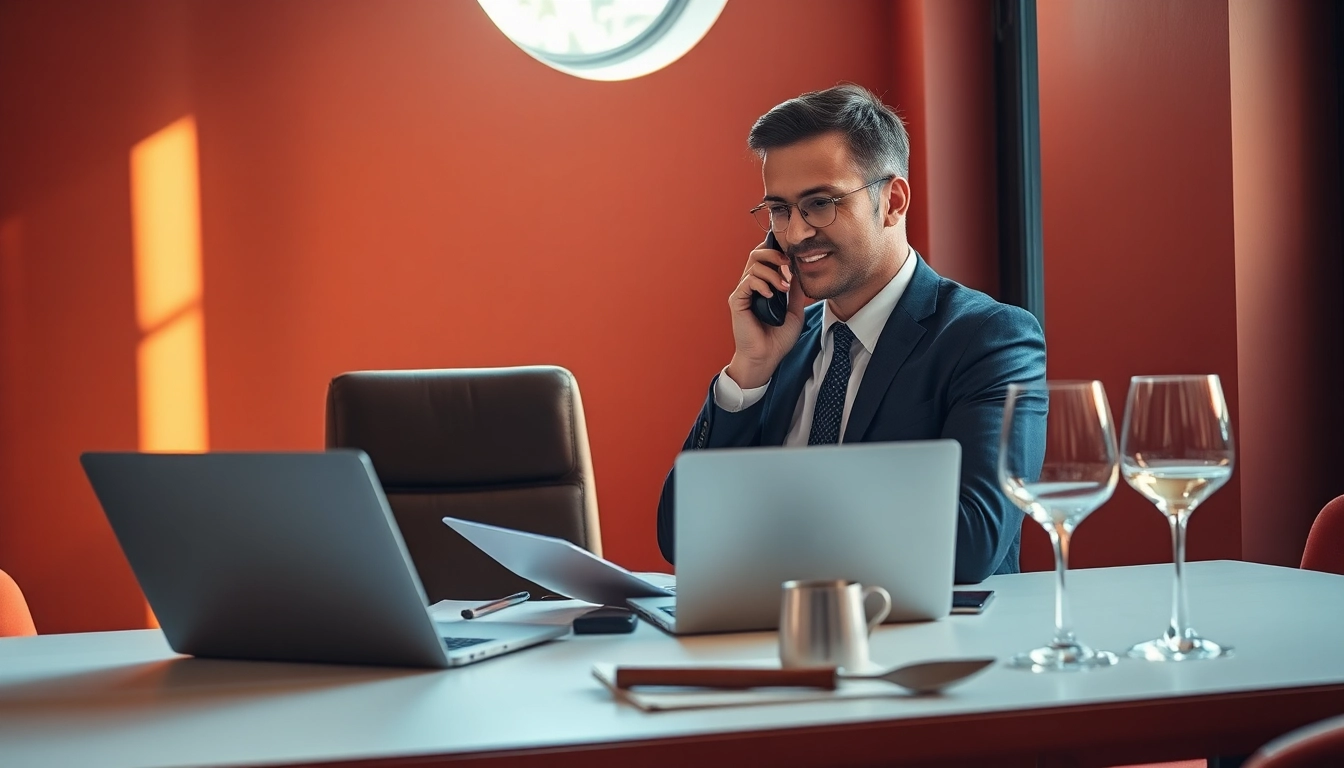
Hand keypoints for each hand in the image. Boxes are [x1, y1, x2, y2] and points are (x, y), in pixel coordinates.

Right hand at [725, 239, 807, 388]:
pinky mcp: (737, 300)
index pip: (766, 258)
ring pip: (754, 265)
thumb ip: (796, 290)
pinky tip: (770, 295)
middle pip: (756, 254)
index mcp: (764, 286)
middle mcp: (752, 286)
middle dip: (774, 253)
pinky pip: (747, 281)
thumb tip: (801, 270)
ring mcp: (744, 292)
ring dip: (773, 273)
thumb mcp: (795, 310)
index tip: (792, 256)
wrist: (767, 356)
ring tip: (783, 288)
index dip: (777, 251)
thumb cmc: (778, 338)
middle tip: (788, 262)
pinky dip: (761, 283)